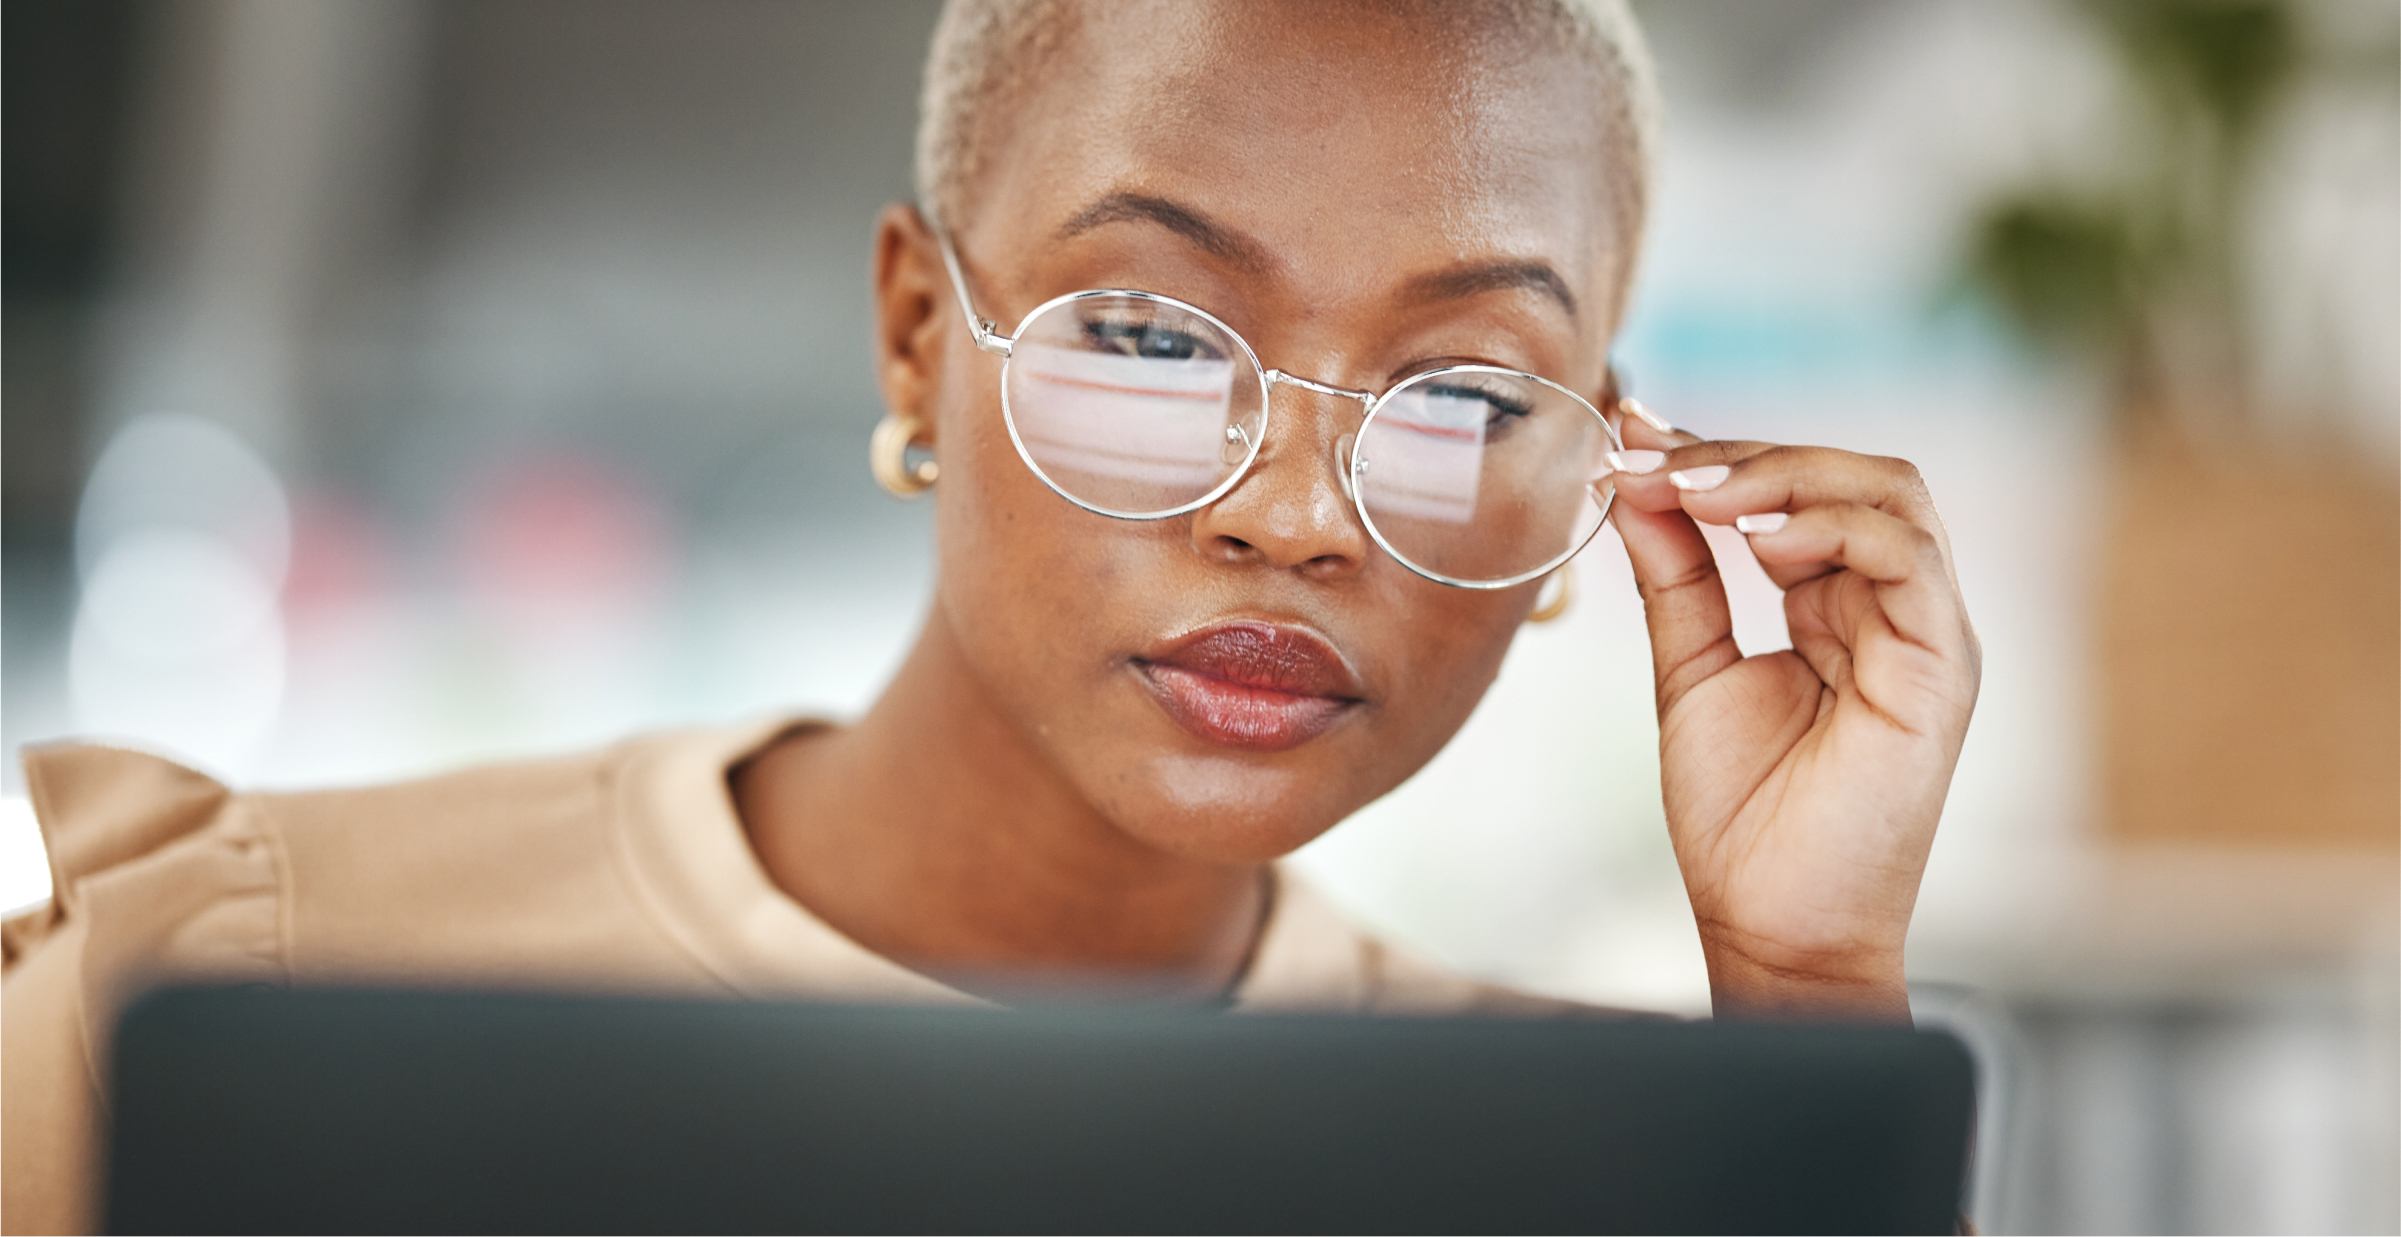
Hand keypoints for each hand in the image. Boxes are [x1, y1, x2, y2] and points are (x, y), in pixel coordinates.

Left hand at [1605, 406, 1979, 1022]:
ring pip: (1889, 492)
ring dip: (1784, 475)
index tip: (1634, 438)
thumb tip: (1636, 483)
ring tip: (1696, 491)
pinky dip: (1830, 525)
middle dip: (1745, 455)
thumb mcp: (1691, 669)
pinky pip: (1907, 554)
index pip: (1801, 493)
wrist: (1770, 925)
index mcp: (1844, 607)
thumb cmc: (1742, 816)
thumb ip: (1675, 576)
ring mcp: (1926, 632)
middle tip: (1655, 461)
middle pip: (1852, 474)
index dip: (1721, 455)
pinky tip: (1755, 538)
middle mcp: (1896, 609)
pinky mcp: (1940, 665)